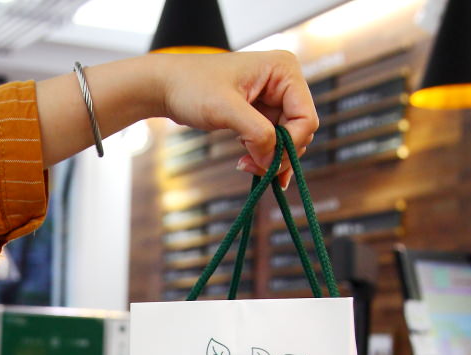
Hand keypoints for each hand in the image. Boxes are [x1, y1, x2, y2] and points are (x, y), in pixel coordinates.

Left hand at [36, 51, 318, 183]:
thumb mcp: (225, 109)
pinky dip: (263, 155)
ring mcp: (273, 97)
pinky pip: (272, 140)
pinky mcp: (261, 111)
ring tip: (244, 165)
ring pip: (286, 139)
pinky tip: (248, 164)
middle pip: (299, 131)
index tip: (264, 164)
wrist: (165, 86)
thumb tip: (274, 160)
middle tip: (251, 168)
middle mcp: (284, 81)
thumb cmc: (191, 87)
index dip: (289, 146)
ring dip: (269, 157)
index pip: (305, 118)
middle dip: (278, 154)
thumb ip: (256, 133)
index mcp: (284, 70)